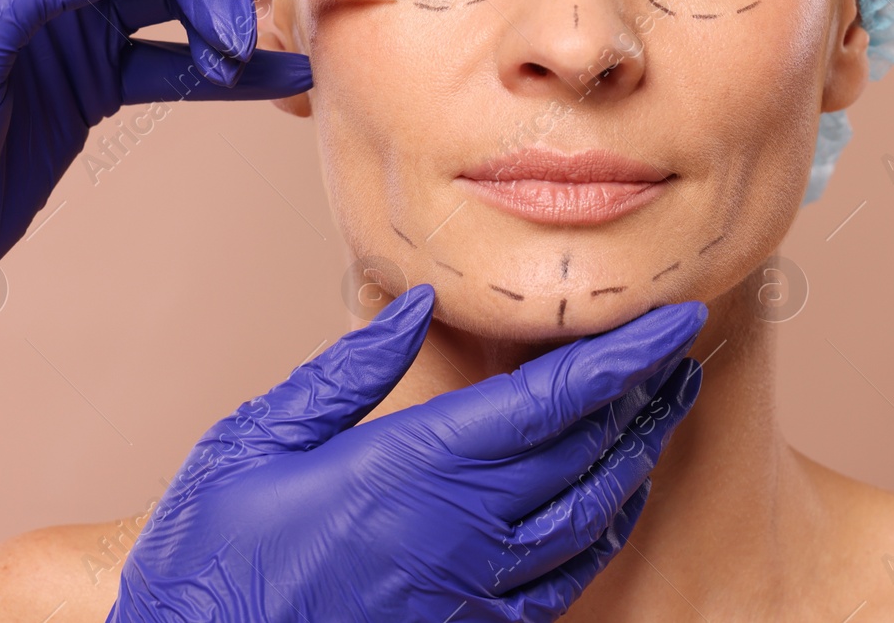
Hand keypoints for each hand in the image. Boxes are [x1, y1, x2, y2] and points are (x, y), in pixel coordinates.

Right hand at [109, 288, 705, 622]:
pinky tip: (616, 504)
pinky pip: (564, 582)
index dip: (624, 357)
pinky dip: (604, 532)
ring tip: (664, 408)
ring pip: (590, 516)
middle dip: (646, 396)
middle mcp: (460, 530)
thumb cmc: (212, 555)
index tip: (676, 319)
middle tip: (680, 348)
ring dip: (637, 456)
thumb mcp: (257, 440)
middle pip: (587, 451)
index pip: (552, 400)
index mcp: (412, 469)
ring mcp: (470, 588)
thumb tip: (422, 304)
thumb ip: (348, 370)